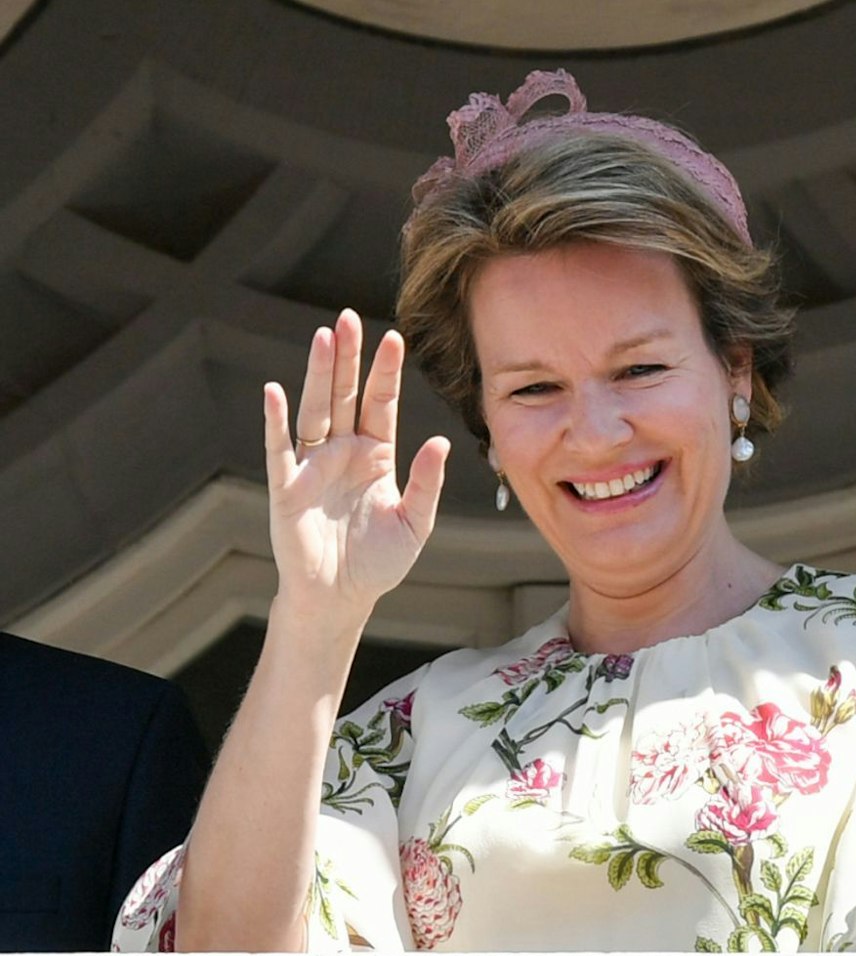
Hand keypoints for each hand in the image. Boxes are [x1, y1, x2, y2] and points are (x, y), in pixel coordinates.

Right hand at [263, 309, 449, 621]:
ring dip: (318, 376)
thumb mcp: (414, 522)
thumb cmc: (378, 561)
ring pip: (316, 410)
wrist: (340, 598)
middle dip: (349, 358)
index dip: (385, 373)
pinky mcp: (286, 487)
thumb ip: (427, 483)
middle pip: (345, 396)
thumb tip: (441, 442)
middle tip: (350, 318)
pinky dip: (275, 421)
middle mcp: (343, 452)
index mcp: (376, 455)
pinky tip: (275, 391)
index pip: (380, 403)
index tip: (394, 337)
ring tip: (324, 338)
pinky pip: (280, 448)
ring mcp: (313, 466)